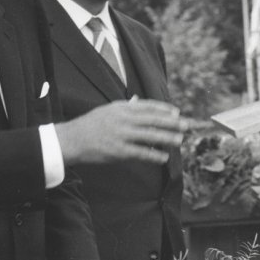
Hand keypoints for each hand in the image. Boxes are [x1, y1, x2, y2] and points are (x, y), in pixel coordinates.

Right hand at [55, 97, 183, 164]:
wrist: (73, 140)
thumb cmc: (91, 125)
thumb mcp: (108, 110)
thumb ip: (126, 107)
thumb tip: (139, 101)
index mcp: (121, 108)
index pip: (148, 106)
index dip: (164, 109)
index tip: (176, 112)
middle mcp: (123, 119)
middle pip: (153, 120)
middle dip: (172, 122)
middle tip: (187, 124)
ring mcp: (122, 135)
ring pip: (150, 136)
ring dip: (167, 138)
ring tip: (180, 140)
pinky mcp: (119, 151)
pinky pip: (141, 153)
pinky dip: (154, 155)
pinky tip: (164, 158)